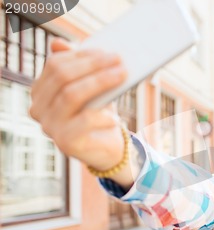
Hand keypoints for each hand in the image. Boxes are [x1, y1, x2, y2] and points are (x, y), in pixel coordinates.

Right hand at [30, 38, 133, 187]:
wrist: (107, 148)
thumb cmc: (98, 112)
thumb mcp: (91, 87)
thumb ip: (79, 66)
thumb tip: (59, 43)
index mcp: (40, 91)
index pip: (55, 65)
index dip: (82, 56)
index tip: (108, 52)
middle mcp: (39, 108)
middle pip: (63, 77)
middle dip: (94, 66)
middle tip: (118, 61)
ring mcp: (49, 126)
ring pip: (72, 95)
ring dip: (101, 82)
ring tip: (122, 76)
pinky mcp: (65, 142)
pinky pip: (85, 120)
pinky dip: (103, 115)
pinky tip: (116, 116)